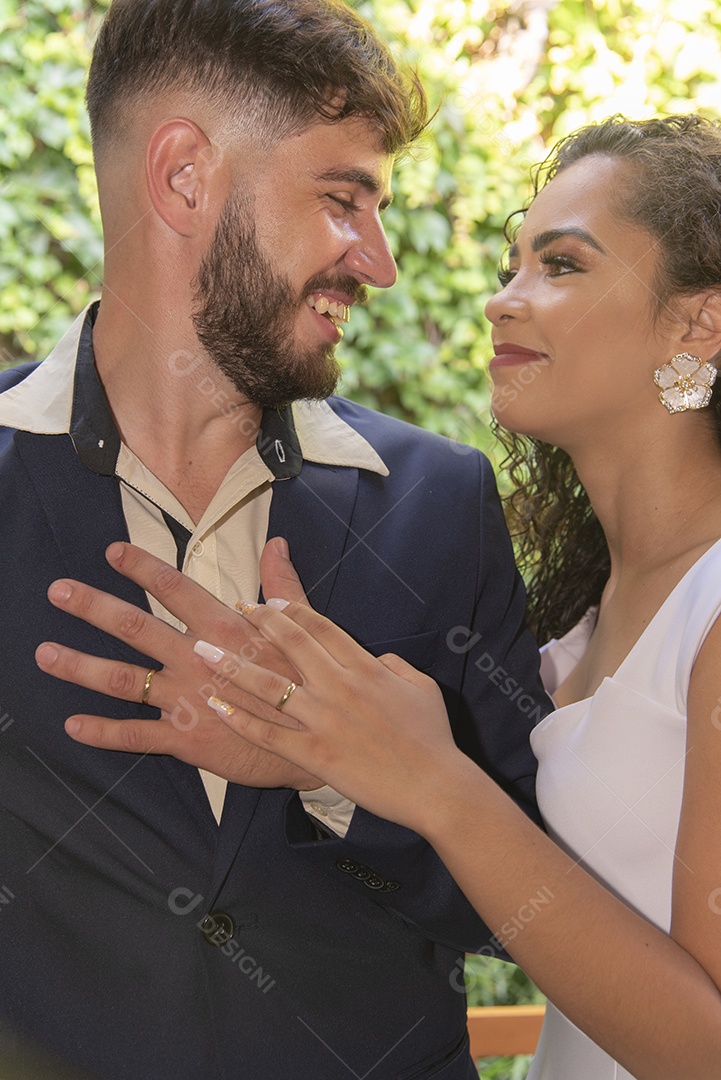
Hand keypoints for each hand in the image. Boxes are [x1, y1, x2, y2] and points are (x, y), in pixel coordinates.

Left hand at [35, 540, 321, 789]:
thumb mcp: (303, 631)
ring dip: (82, 667)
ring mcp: (189, 700)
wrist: (317, 744)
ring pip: (125, 680)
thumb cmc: (311, 684)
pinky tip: (72, 725)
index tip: (112, 551)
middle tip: (58, 591)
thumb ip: (283, 587)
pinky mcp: (186, 738)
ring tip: (45, 655)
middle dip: (94, 608)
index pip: (177, 590)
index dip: (143, 568)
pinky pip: (136, 735)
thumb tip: (277, 544)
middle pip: (137, 629)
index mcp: (227, 630)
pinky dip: (103, 732)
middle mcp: (199, 660)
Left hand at [188, 600, 462, 833]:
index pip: (321, 627)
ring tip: (203, 651)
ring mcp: (324, 720)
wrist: (435, 786)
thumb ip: (393, 665)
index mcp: (366, 667)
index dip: (291, 611)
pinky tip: (215, 705)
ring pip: (268, 686)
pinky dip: (238, 718)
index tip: (268, 601)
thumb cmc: (433, 738)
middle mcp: (340, 686)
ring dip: (232, 666)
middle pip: (291, 644)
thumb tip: (375, 658)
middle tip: (236, 609)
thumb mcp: (421, 687)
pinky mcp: (313, 753)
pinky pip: (267, 733)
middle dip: (259, 622)